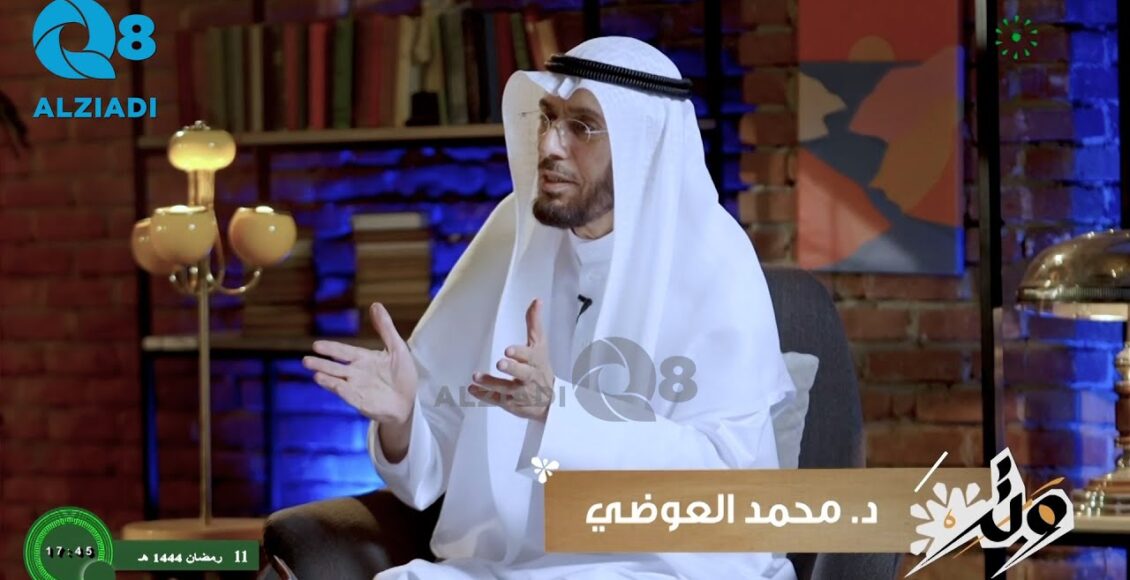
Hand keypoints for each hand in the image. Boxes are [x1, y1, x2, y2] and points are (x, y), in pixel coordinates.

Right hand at [302, 303, 417, 425]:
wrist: (410, 401)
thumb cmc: (403, 375)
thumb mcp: (397, 347)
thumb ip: (385, 328)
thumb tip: (375, 304)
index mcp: (363, 359)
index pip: (343, 352)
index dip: (331, 349)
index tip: (316, 345)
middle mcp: (356, 373)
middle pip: (335, 367)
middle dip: (321, 364)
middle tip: (305, 360)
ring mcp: (357, 388)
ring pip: (337, 381)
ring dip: (326, 378)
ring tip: (315, 373)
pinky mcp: (361, 402)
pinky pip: (348, 395)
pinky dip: (340, 390)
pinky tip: (333, 385)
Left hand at [469, 298, 554, 421]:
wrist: (549, 401)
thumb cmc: (541, 366)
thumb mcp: (540, 345)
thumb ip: (534, 324)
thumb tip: (536, 300)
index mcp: (536, 361)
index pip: (530, 356)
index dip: (520, 353)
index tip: (508, 350)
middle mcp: (529, 377)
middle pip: (521, 373)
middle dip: (512, 368)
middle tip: (500, 363)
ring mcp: (520, 392)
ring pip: (505, 388)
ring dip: (490, 383)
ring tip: (476, 377)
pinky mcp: (510, 403)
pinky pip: (496, 399)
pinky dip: (484, 395)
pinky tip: (472, 389)